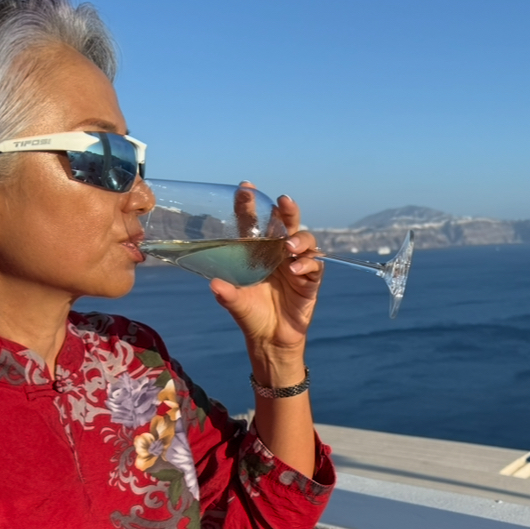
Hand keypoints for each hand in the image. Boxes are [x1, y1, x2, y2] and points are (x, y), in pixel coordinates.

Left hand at [209, 184, 322, 368]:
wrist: (270, 340)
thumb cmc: (251, 315)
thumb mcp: (236, 304)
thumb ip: (227, 294)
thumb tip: (215, 284)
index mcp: (257, 252)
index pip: (254, 223)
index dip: (250, 205)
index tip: (246, 188)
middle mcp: (278, 254)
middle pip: (286, 224)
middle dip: (287, 210)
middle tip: (283, 201)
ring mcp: (296, 266)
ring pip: (305, 241)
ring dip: (299, 239)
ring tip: (289, 246)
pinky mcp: (310, 282)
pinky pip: (315, 267)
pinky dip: (307, 265)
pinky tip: (295, 269)